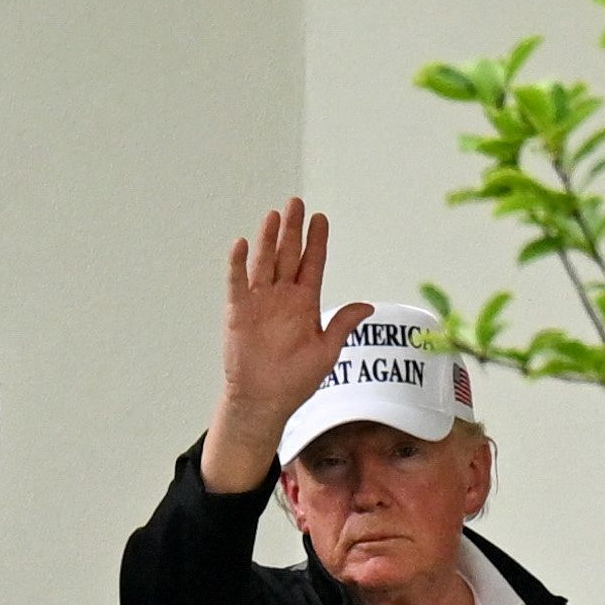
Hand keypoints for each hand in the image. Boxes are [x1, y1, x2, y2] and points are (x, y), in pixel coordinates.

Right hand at [222, 200, 371, 429]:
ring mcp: (259, 302)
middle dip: (293, 229)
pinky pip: (237, 283)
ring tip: (274, 215)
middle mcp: (282, 297)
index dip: (317, 241)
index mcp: (305, 303)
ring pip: (264, 262)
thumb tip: (367, 306)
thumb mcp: (326, 352)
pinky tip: (241, 244)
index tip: (321, 219)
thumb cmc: (295, 381)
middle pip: (288, 255)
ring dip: (268, 239)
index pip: (313, 264)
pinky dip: (237, 264)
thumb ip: (342, 325)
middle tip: (297, 203)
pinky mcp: (238, 312)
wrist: (264, 401)